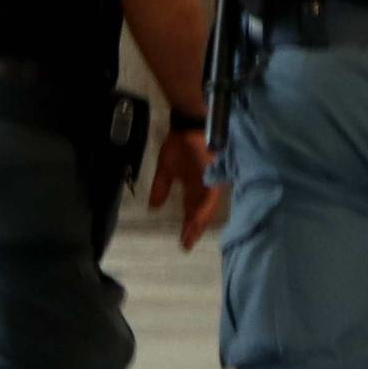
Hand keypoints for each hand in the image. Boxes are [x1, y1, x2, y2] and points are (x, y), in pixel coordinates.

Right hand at [148, 121, 224, 248]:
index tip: (182, 242)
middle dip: (193, 228)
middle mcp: (205, 186)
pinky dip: (203, 209)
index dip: (189, 225)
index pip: (193, 209)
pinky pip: (210, 196)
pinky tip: (197, 220)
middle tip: (185, 245)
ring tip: (189, 237)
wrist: (190, 123)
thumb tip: (153, 206)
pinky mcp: (215, 175)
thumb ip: (161, 187)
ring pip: (206, 207)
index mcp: (195, 185)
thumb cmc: (180, 142)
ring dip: (198, 222)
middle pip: (200, 211)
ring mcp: (211, 181)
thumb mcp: (166, 168)